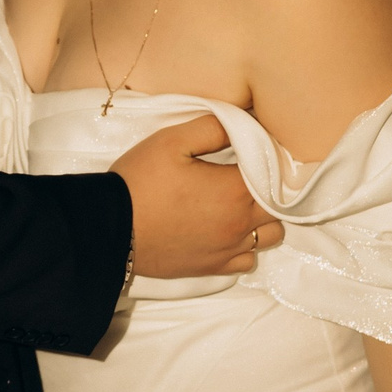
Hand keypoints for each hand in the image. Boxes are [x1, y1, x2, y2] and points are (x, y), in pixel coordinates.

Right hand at [112, 115, 283, 278]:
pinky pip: (247, 260)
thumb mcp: (171, 140)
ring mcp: (228, 249)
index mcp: (235, 189)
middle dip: (271, 189)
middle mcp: (240, 224)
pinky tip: (226, 231)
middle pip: (280, 206)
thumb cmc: (141, 181)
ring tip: (239, 204)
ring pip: (270, 236)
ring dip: (263, 219)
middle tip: (248, 175)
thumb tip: (243, 123)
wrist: (110, 228)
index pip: (275, 171)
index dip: (269, 158)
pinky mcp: (212, 268)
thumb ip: (213, 127)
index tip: (256, 150)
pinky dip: (245, 246)